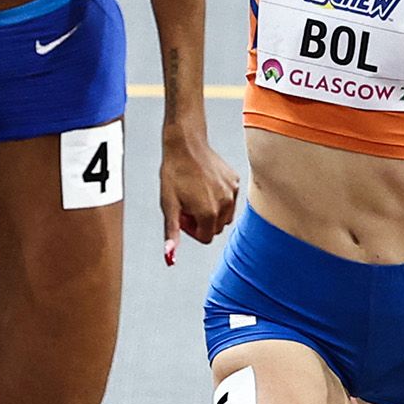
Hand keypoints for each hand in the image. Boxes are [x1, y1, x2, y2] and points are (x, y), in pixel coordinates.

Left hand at [158, 124, 237, 265]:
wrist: (185, 145)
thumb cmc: (174, 173)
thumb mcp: (168, 206)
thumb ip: (172, 234)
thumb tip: (170, 258)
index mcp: (209, 214)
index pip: (205, 238)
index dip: (191, 230)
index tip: (183, 216)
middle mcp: (225, 205)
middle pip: (216, 228)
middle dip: (202, 222)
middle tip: (187, 205)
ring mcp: (232, 192)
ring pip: (225, 215)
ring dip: (212, 211)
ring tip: (196, 195)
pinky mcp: (235, 181)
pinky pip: (229, 199)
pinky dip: (219, 198)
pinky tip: (205, 184)